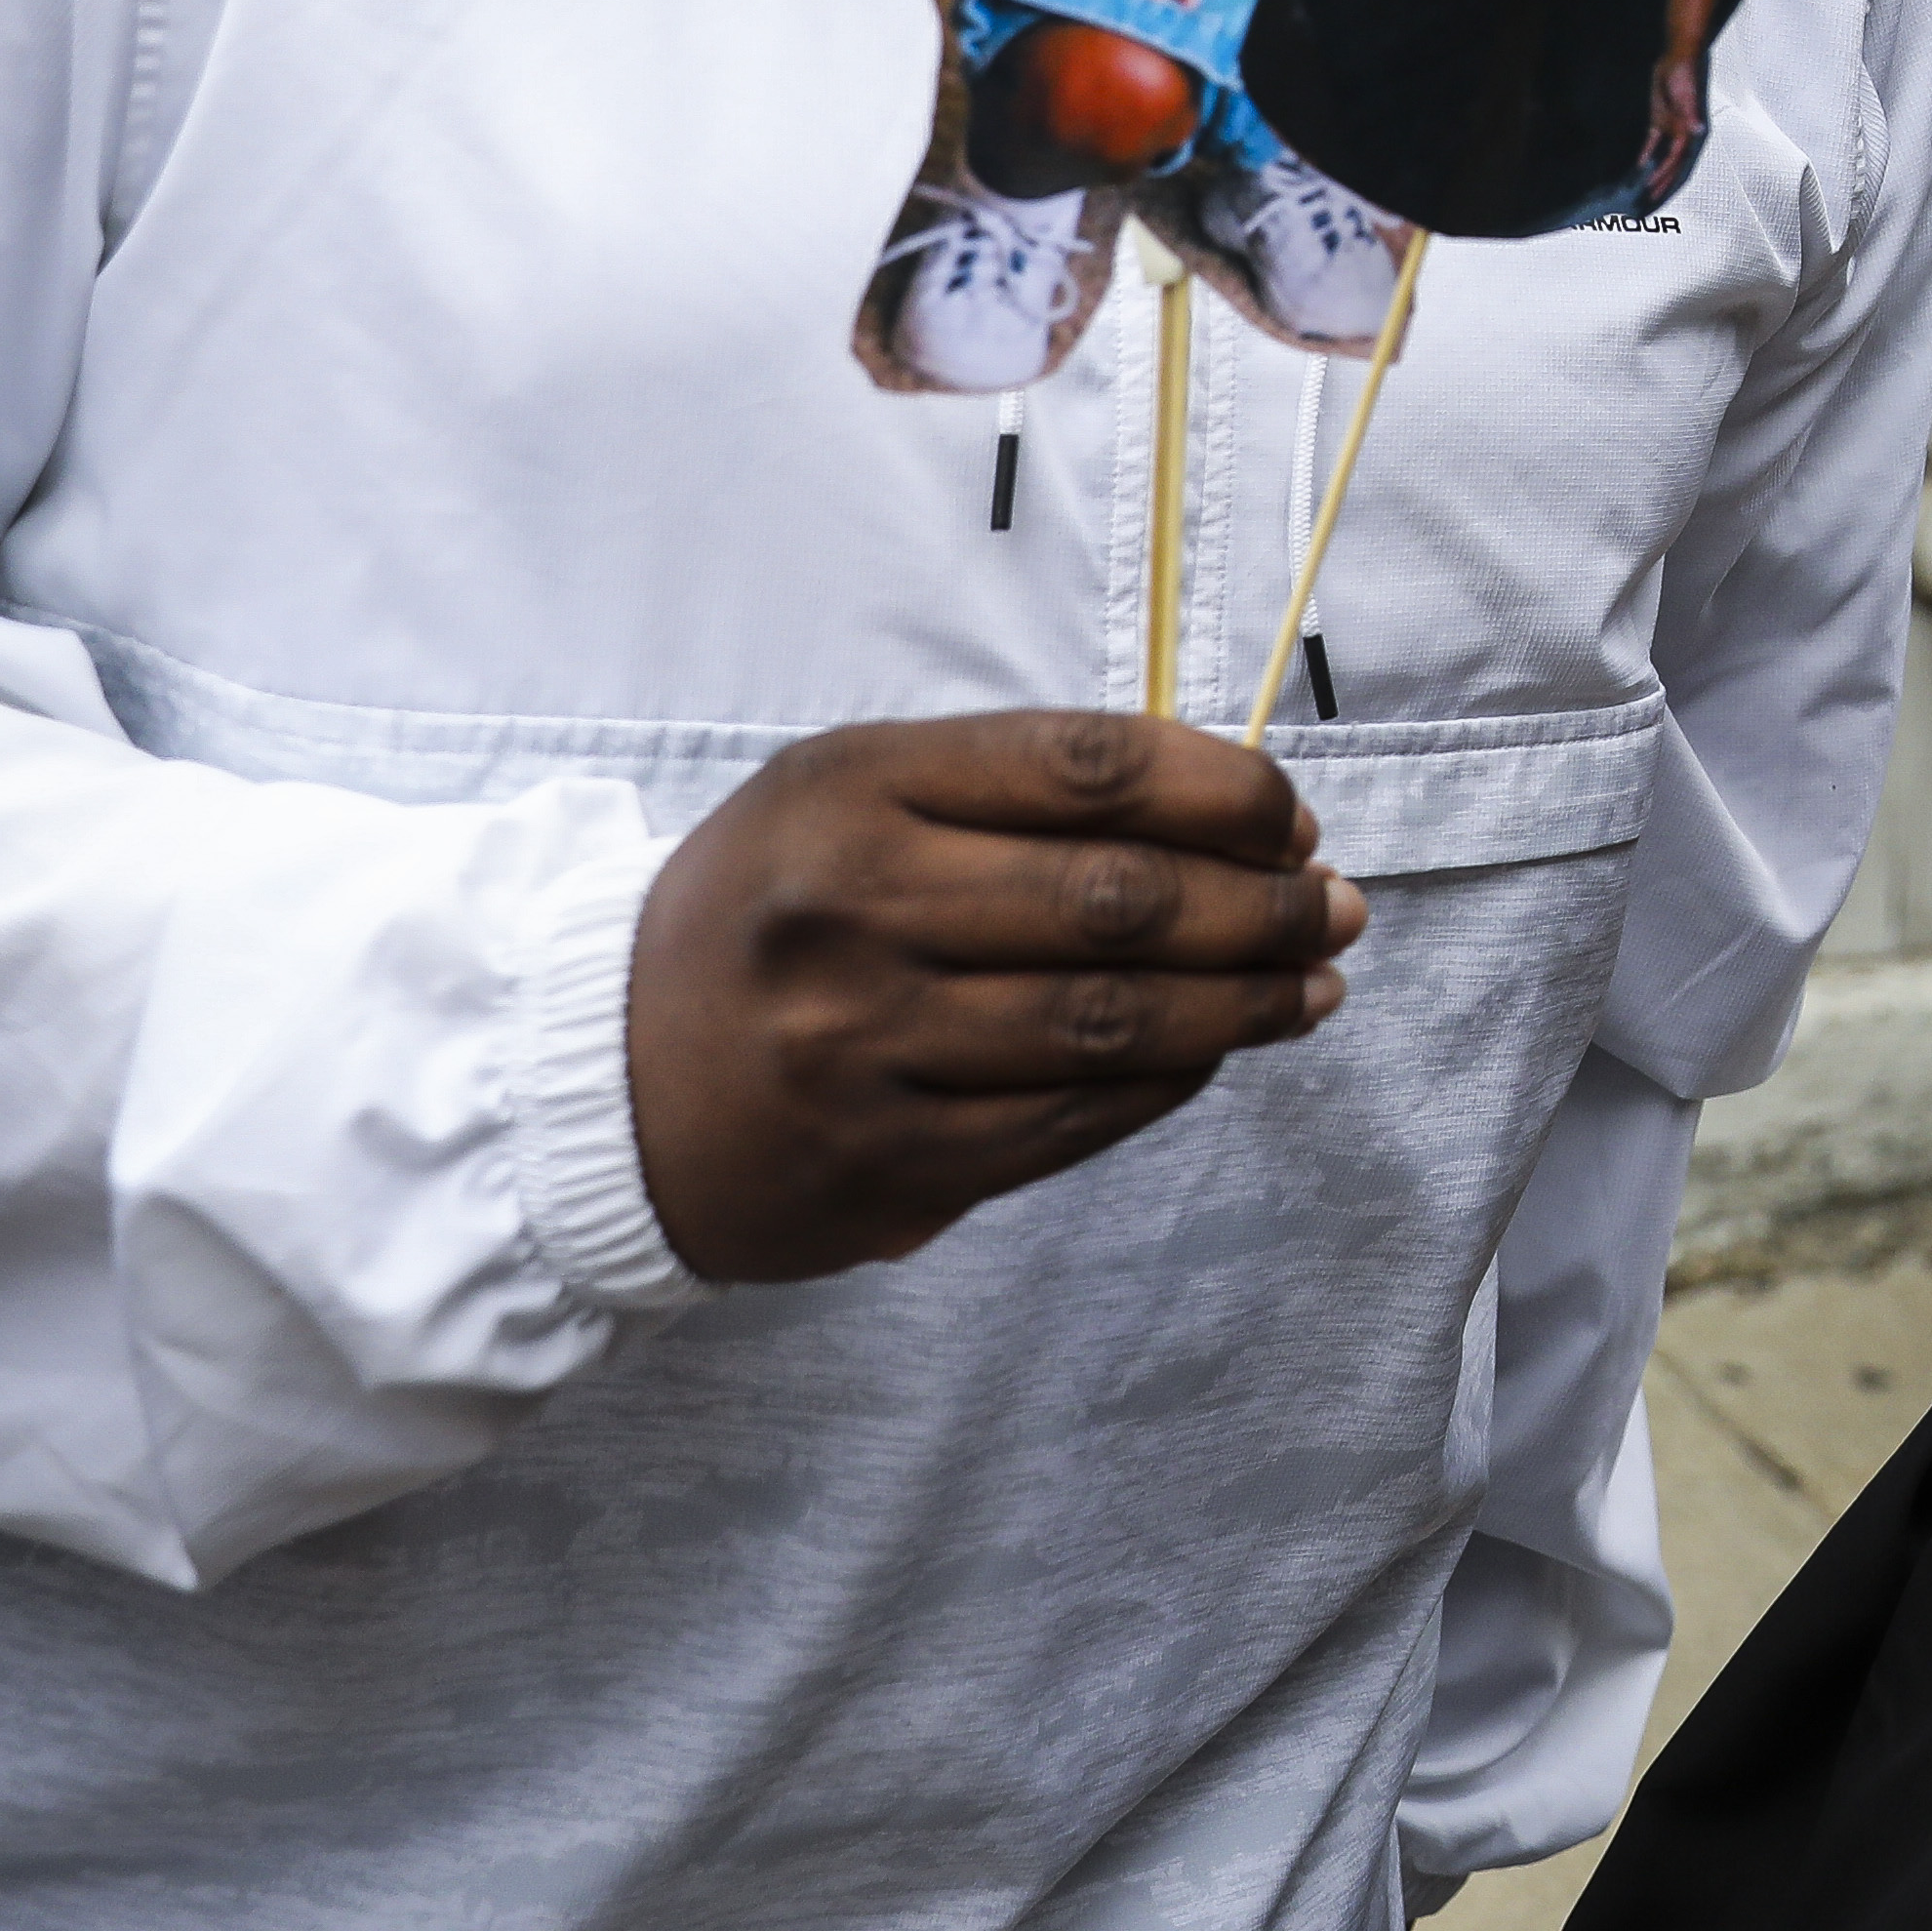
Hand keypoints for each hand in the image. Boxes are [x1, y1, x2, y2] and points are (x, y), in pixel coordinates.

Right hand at [627, 709, 1361, 1282]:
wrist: (597, 1083)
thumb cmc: (765, 914)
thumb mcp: (850, 797)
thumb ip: (1017, 790)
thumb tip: (1232, 810)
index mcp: (850, 790)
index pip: (1088, 769)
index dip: (1223, 791)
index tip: (1292, 816)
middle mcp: (852, 911)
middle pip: (1120, 900)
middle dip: (1263, 904)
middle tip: (1334, 906)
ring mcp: (862, 1047)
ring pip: (1113, 1022)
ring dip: (1246, 1002)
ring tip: (1312, 983)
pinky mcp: (882, 1162)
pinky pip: (1072, 1123)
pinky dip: (1172, 1082)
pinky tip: (1220, 1052)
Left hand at [1641, 55, 1710, 192]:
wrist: (1677, 60)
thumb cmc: (1684, 76)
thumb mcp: (1686, 94)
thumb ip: (1690, 113)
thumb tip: (1697, 130)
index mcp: (1687, 130)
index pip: (1675, 159)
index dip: (1665, 175)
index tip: (1653, 188)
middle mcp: (1681, 134)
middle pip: (1672, 164)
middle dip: (1662, 182)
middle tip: (1649, 199)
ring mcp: (1671, 129)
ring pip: (1664, 157)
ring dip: (1656, 172)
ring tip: (1646, 189)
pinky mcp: (1661, 121)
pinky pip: (1654, 143)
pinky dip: (1647, 154)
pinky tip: (1638, 165)